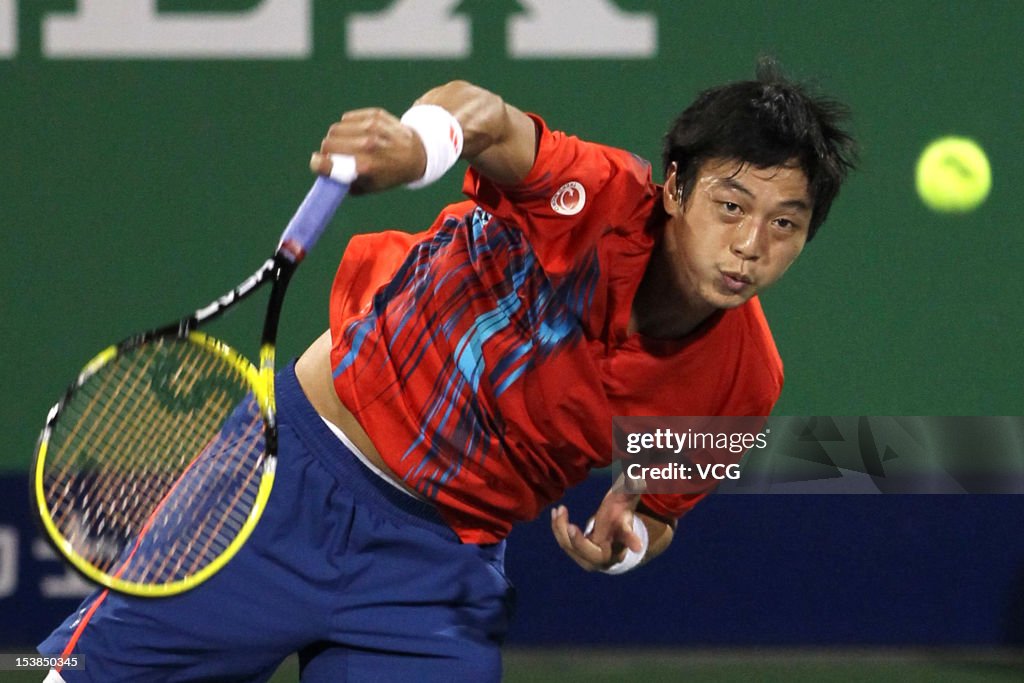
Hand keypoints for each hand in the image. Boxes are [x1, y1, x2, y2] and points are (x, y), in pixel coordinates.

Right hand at [309, 108, 426, 193]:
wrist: (417, 153)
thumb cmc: (389, 173)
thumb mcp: (369, 186)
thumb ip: (344, 182)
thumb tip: (323, 171)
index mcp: (365, 167)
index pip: (329, 163)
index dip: (318, 163)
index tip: (317, 162)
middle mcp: (367, 146)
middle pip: (328, 143)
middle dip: (327, 151)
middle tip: (334, 155)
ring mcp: (371, 128)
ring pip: (335, 129)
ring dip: (337, 137)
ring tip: (349, 144)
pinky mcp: (374, 115)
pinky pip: (347, 118)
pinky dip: (348, 126)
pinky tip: (359, 133)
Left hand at [550, 490, 643, 571]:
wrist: (614, 531)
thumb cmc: (621, 510)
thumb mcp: (625, 498)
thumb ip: (630, 487)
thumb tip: (636, 476)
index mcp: (624, 539)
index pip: (627, 539)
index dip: (631, 540)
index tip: (638, 546)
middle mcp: (610, 556)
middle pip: (594, 554)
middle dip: (580, 542)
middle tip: (570, 526)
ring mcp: (592, 559)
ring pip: (573, 549)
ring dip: (562, 530)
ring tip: (559, 510)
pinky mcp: (579, 555)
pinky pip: (566, 544)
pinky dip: (558, 529)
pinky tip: (555, 513)